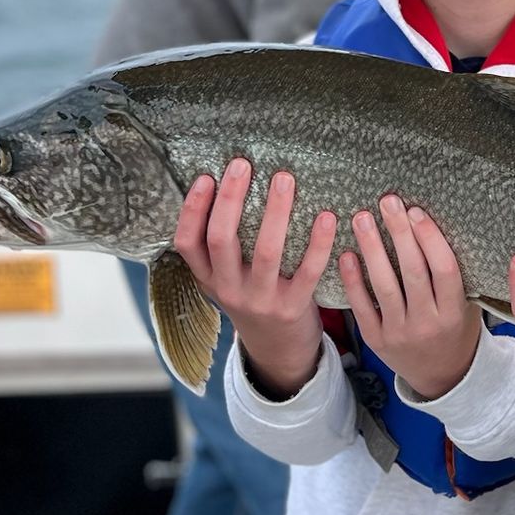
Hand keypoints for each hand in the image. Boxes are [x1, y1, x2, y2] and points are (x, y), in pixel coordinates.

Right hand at [176, 158, 337, 398]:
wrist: (278, 350)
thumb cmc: (253, 297)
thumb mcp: (226, 278)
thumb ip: (222, 247)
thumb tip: (231, 183)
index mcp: (208, 278)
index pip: (187, 243)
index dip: (192, 210)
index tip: (205, 176)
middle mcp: (229, 289)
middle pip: (222, 240)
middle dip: (231, 199)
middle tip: (243, 164)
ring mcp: (260, 300)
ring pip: (265, 251)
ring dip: (275, 212)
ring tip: (283, 179)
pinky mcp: (293, 307)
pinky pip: (307, 271)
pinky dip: (318, 242)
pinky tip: (327, 216)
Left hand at [340, 196, 480, 401]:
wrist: (442, 378)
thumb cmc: (456, 330)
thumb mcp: (467, 306)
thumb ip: (453, 276)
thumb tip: (430, 227)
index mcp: (454, 312)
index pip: (443, 269)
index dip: (430, 238)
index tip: (416, 211)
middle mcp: (427, 323)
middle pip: (412, 271)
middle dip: (399, 233)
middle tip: (387, 201)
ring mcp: (399, 334)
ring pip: (384, 285)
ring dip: (372, 249)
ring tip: (362, 218)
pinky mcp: (376, 341)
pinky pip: (362, 306)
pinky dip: (353, 280)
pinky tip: (347, 254)